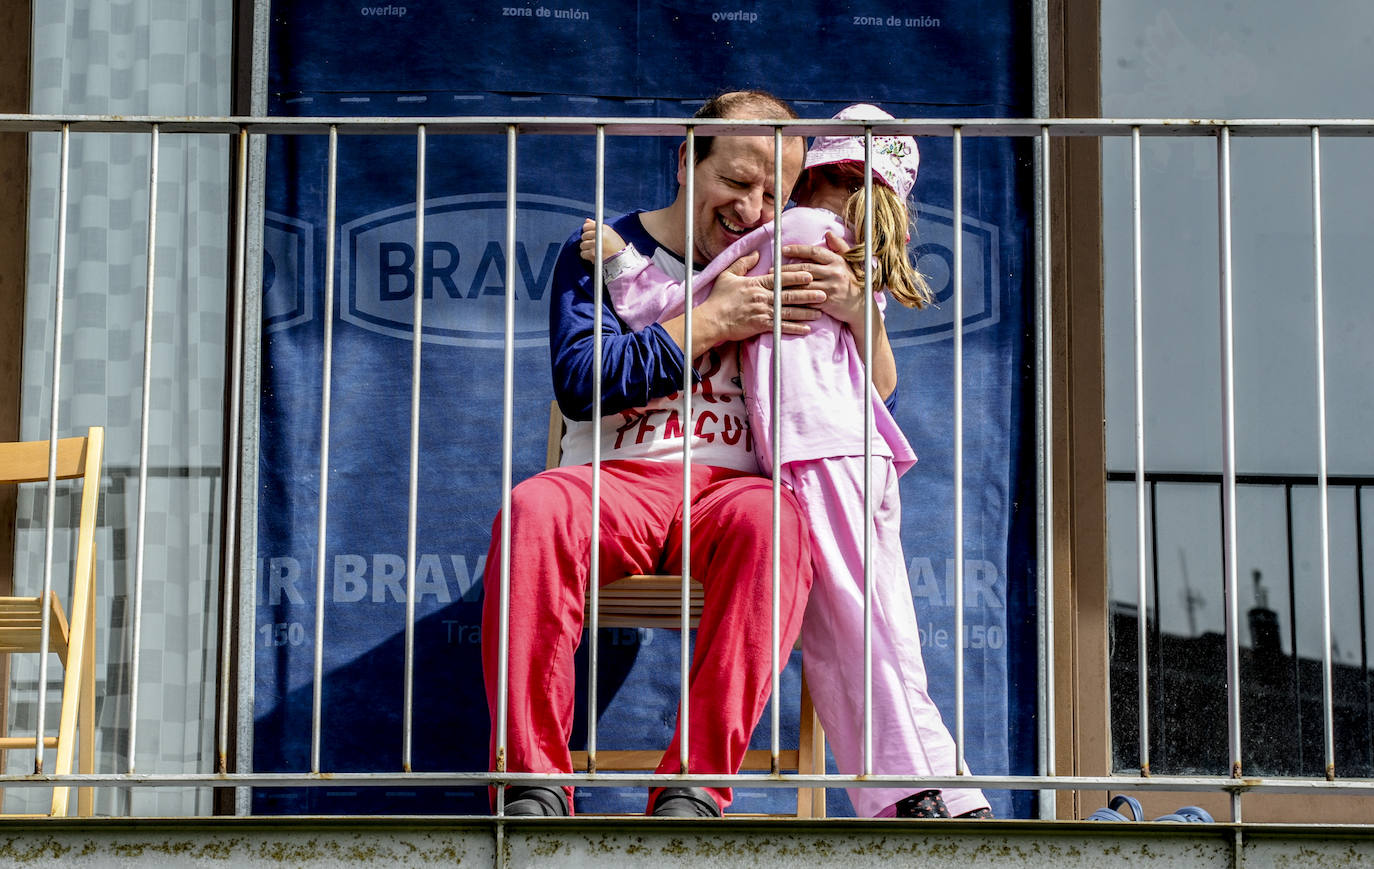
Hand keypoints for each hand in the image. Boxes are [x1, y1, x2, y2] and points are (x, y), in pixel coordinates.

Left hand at [579, 218, 626, 263]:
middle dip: (586, 240)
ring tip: (594, 251)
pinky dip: (586, 256)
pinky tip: (592, 256)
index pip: (587, 226)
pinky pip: (583, 253)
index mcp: (604, 228)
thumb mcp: (610, 233)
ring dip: (586, 249)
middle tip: (592, 244)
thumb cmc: (617, 247)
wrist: (623, 260)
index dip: (586, 231)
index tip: (589, 235)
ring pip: (583, 245)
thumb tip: (586, 220)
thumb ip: (597, 226)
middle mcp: (599, 235)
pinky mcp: (593, 253)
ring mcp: (595, 244)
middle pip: (584, 236)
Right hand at [695, 250, 825, 344]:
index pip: (780, 278)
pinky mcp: (760, 325)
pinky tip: (806, 328)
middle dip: (808, 294)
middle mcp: (762, 297)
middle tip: (824, 293)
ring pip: (789, 311)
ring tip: (820, 311)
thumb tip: (756, 253)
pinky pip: (781, 327)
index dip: (796, 276)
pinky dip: (794, 328)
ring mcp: (762, 312)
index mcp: (755, 283)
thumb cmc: (718, 298)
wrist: (711, 320)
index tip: (810, 274)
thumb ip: (742, 263)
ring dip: (806, 312)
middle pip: (789, 294)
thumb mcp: (727, 275)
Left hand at [781, 231, 866, 327]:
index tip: (783, 249)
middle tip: (772, 269)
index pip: (814, 252)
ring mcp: (830, 287)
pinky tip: (783, 297)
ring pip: (803, 284)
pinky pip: (807, 299)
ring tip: (774, 283)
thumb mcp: (849, 262)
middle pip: (805, 268)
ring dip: (787, 284)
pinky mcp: (827, 302)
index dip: (797, 249)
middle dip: (786, 268)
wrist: (861, 306)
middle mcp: (834, 273)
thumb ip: (839, 247)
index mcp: (837, 261)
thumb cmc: (853, 282)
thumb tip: (828, 233)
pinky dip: (794, 298)